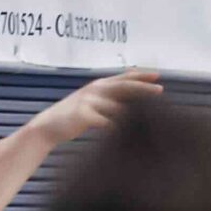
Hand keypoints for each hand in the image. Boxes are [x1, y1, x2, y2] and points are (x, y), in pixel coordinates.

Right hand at [32, 70, 163, 142]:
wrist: (49, 126)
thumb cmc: (75, 117)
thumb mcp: (93, 103)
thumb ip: (111, 100)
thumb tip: (136, 104)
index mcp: (99, 85)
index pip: (124, 78)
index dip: (141, 76)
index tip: (158, 76)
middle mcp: (95, 89)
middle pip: (124, 87)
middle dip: (144, 88)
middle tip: (161, 90)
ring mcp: (89, 101)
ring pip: (118, 107)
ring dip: (133, 115)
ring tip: (150, 121)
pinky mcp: (84, 114)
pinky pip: (107, 122)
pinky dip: (118, 128)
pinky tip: (126, 135)